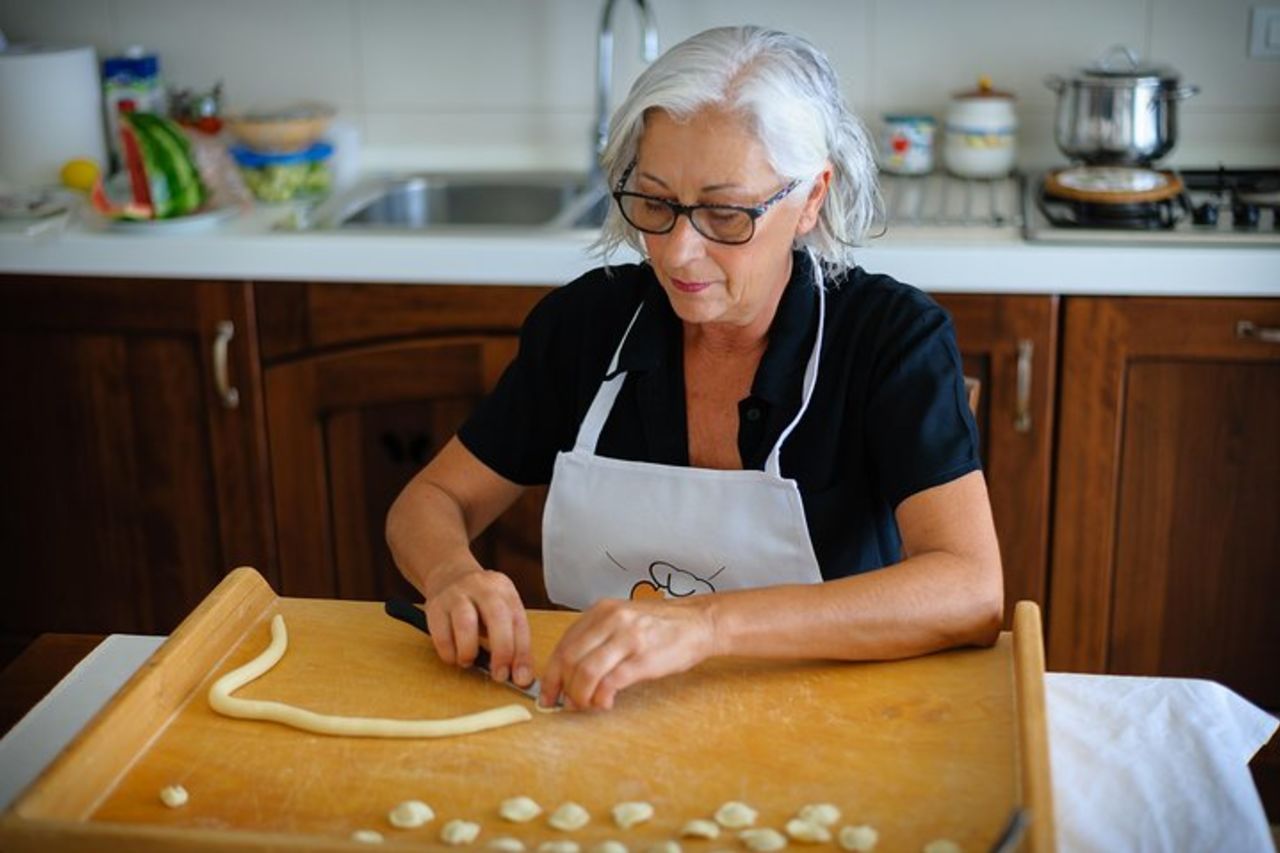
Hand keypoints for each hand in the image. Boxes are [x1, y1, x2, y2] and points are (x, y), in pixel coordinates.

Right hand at [423, 566, 533, 687]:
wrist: (449, 574)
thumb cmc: (481, 602)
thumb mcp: (502, 610)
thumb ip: (512, 639)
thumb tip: (520, 675)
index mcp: (504, 589)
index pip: (519, 621)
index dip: (522, 652)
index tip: (522, 677)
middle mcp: (482, 587)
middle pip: (496, 616)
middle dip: (501, 650)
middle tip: (499, 675)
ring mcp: (456, 594)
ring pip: (465, 623)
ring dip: (470, 650)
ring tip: (469, 662)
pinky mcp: (435, 606)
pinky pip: (440, 633)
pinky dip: (449, 652)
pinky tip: (454, 656)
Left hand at [538, 598, 715, 710]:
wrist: (698, 623)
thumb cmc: (660, 627)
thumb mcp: (622, 620)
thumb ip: (597, 639)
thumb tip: (569, 674)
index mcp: (601, 611)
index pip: (565, 644)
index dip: (552, 674)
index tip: (548, 694)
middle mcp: (611, 620)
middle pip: (571, 659)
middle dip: (563, 688)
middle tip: (567, 704)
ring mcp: (628, 638)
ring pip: (586, 672)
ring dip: (580, 696)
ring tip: (587, 705)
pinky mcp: (643, 658)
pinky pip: (610, 682)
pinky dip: (601, 698)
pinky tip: (605, 703)